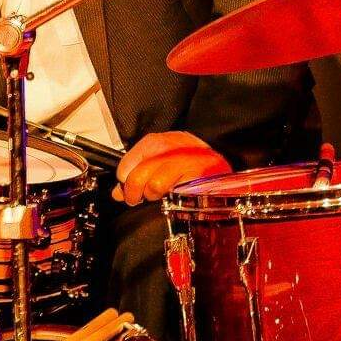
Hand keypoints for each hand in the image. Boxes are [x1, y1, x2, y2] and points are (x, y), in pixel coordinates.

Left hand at [113, 131, 230, 205]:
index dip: (124, 179)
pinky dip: (172, 198)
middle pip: (137, 175)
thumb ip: (137, 174)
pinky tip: (177, 195)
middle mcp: (170, 147)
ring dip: (154, 196)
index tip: (127, 188)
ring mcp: (185, 161)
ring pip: (154, 186)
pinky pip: (176, 193)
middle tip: (137, 199)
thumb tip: (118, 192)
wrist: (223, 167)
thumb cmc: (191, 165)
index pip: (127, 162)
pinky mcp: (199, 176)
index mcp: (158, 142)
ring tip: (162, 195)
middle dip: (134, 192)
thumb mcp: (160, 164)